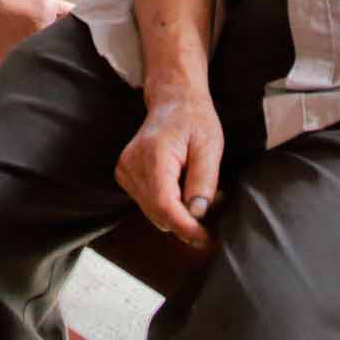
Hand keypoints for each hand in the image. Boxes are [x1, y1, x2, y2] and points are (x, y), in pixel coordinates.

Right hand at [115, 87, 223, 249]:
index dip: (187, 228)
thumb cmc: (194, 120)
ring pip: (153, 213)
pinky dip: (167, 205)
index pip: (165, 206)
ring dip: (178, 214)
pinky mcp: (125, 175)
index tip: (207, 239)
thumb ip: (204, 181)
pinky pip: (148, 204)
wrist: (173, 100)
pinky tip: (181, 189)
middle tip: (214, 206)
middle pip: (158, 213)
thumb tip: (197, 214)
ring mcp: (125, 170)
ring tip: (198, 193)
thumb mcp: (210, 146)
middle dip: (186, 221)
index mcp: (153, 155)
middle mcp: (132, 164)